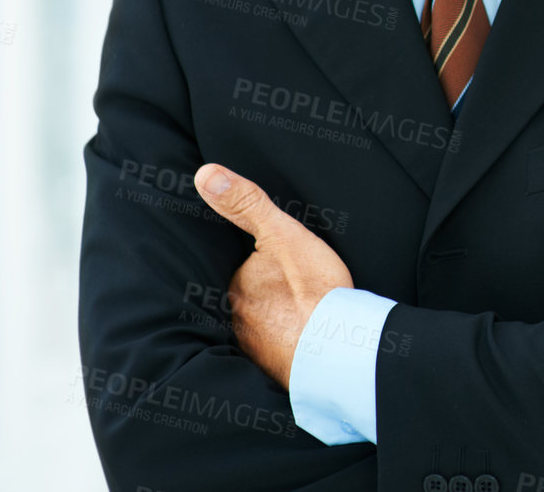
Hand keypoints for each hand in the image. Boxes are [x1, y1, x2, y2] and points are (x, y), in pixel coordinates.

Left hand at [193, 164, 352, 390]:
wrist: (339, 347)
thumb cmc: (314, 290)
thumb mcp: (283, 234)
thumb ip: (247, 204)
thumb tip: (205, 174)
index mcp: (235, 285)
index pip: (239, 268)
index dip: (260, 264)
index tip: (280, 265)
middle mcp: (234, 318)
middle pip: (248, 297)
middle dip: (264, 294)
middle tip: (291, 290)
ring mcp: (252, 347)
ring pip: (260, 325)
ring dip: (274, 321)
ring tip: (297, 314)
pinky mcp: (272, 369)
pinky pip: (274, 350)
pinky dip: (285, 344)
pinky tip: (303, 339)